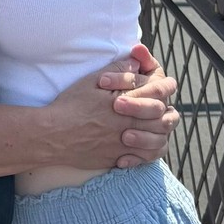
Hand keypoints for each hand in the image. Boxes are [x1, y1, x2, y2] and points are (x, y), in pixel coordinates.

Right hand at [47, 47, 177, 172]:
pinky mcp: (116, 159)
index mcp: (126, 103)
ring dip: (161, 134)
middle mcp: (129, 125)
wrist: (54, 135)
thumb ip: (119, 72)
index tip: (168, 84)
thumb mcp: (93, 81)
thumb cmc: (72, 105)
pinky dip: (147, 153)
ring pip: (156, 142)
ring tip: (159, 128)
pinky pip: (142, 159)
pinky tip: (144, 146)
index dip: (166, 87)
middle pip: (162, 120)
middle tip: (168, 109)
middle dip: (168, 113)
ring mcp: (124, 145)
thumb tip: (136, 63)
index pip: (157, 94)